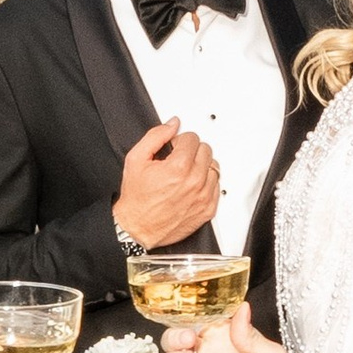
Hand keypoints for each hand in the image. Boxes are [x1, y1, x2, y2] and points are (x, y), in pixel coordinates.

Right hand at [113, 120, 221, 246]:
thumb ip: (156, 136)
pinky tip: (191, 187)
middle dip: (191, 151)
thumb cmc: (136, 198)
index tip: (173, 149)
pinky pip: (216, 186)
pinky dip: (206, 184)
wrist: (137, 228)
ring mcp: (203, 197)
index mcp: (178, 168)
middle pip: (206, 150)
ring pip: (214, 167)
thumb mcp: (136, 159)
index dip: (179, 141)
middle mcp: (194, 182)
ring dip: (201, 167)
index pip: (193, 138)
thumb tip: (172, 124)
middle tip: (178, 160)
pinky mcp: (208, 209)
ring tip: (184, 174)